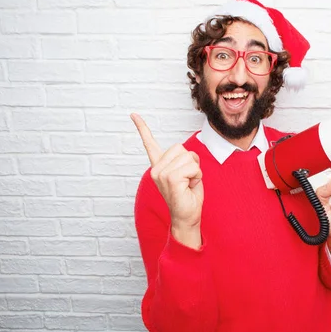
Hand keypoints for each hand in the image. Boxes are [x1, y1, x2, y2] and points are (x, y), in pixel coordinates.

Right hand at [131, 113, 203, 248]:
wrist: (187, 217)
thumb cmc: (188, 196)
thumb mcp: (187, 173)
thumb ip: (184, 161)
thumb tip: (187, 155)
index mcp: (158, 166)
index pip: (149, 143)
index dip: (142, 128)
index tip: (133, 115)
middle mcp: (156, 169)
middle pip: (181, 148)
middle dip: (191, 162)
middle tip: (188, 179)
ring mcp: (161, 174)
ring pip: (188, 157)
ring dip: (195, 170)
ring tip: (188, 184)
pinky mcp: (170, 179)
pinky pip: (192, 167)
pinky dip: (196, 176)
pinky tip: (189, 187)